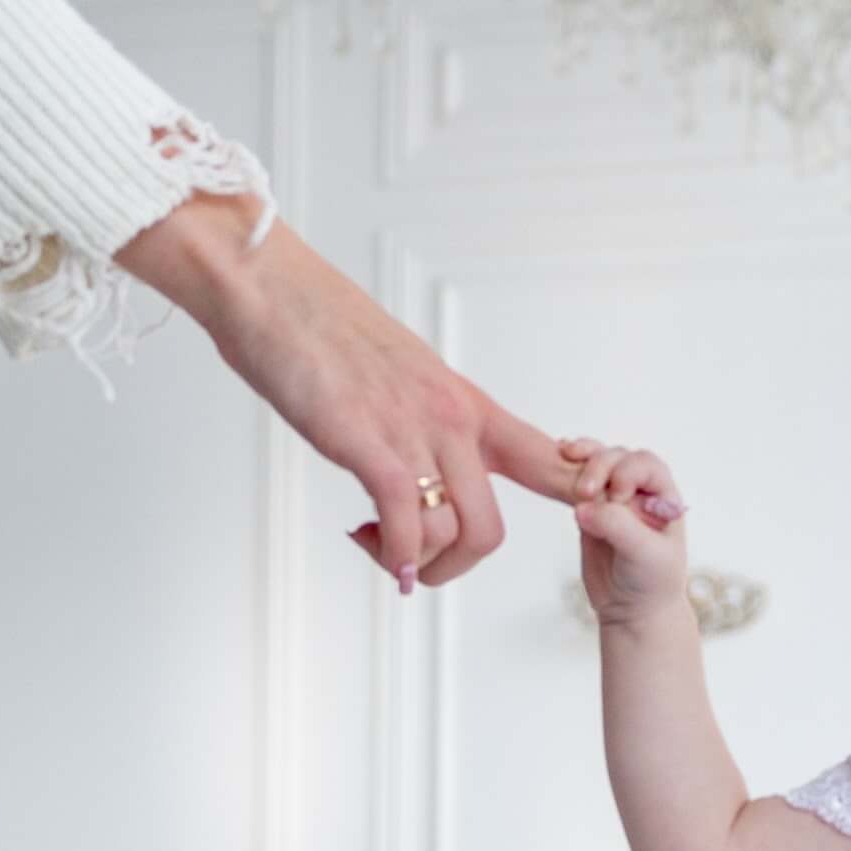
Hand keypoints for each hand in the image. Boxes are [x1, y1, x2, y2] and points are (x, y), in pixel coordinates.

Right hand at [118, 194, 574, 589]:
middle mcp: (451, 420)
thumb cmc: (321, 329)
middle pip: (491, 530)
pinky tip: (371, 546)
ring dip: (413, 563)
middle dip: (454, 566)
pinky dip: (392, 555)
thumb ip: (425, 422)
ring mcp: (413, 431)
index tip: (584, 523)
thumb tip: (425, 467)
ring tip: (373, 543)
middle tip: (414, 562)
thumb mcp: (401, 374)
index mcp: (466, 404)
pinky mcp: (368, 442)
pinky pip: (407, 526)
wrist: (266, 284)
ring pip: (452, 537)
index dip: (575, 501)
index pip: (546, 460)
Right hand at [563, 438, 688, 626]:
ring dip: (582, 460)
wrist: (633, 610)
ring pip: (596, 463)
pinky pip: (577, 480)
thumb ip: (618, 526)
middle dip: (599, 466)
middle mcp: (641, 492)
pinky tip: (558, 453)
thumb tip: (581, 506)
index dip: (627, 472)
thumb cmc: (651, 583)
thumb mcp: (643, 554)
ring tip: (565, 458)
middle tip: (586, 492)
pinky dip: (567, 467)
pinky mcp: (591, 509)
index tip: (618, 498)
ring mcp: (614, 498)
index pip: (646, 464)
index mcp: (664, 498)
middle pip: (617, 458)